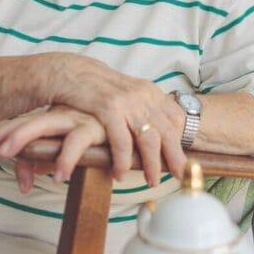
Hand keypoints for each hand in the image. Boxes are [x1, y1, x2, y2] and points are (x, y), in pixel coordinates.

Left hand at [0, 106, 106, 192]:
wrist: (133, 118)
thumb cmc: (99, 134)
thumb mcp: (66, 150)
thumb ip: (44, 162)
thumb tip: (24, 183)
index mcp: (50, 117)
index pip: (18, 124)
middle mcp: (60, 114)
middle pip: (27, 121)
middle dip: (6, 137)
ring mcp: (77, 117)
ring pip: (47, 126)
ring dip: (27, 142)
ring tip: (13, 160)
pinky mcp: (96, 126)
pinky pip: (77, 143)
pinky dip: (67, 160)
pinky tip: (59, 177)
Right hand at [35, 53, 186, 183]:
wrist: (70, 72)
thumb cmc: (98, 88)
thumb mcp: (127, 94)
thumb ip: (143, 108)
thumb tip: (158, 131)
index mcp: (150, 91)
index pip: (176, 119)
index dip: (180, 142)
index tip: (183, 161)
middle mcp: (143, 95)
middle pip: (167, 132)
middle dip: (174, 158)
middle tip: (177, 176)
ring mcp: (126, 101)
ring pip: (148, 139)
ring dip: (151, 164)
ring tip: (151, 181)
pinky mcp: (108, 108)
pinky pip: (121, 141)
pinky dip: (122, 161)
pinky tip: (119, 173)